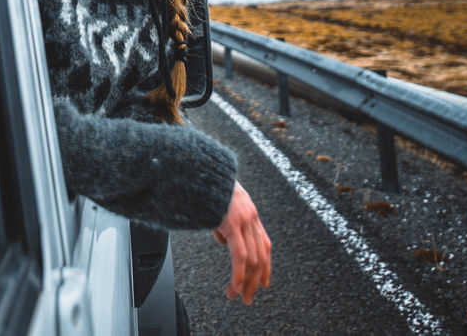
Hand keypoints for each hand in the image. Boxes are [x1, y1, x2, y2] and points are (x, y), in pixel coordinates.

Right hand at [212, 181, 270, 304]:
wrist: (201, 168)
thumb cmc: (206, 185)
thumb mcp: (219, 205)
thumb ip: (225, 223)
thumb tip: (222, 240)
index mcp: (250, 213)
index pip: (264, 245)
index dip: (266, 266)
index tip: (263, 283)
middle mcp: (252, 217)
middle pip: (261, 256)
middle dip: (256, 281)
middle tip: (249, 298)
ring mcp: (244, 220)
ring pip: (253, 260)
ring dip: (246, 282)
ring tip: (239, 296)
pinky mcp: (233, 224)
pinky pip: (240, 255)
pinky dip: (239, 274)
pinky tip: (235, 286)